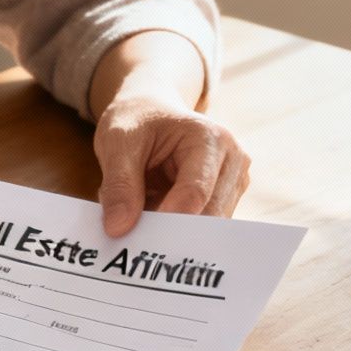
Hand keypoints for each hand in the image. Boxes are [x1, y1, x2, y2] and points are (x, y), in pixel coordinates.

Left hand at [95, 87, 250, 236]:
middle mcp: (232, 161)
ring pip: (204, 228)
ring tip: (139, 208)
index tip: (140, 239)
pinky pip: (200, 227)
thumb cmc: (137, 120)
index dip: (169, 219)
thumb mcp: (117, 142)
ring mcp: (232, 182)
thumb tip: (118, 228)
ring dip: (168, 229)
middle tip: (131, 235)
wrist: (151, 110)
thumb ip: (119, 184)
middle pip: (206, 215)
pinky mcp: (225, 199)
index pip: (195, 192)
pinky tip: (152, 209)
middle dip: (168, 229)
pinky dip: (172, 227)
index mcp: (209, 139)